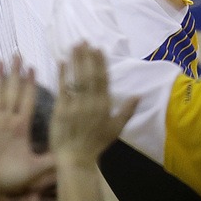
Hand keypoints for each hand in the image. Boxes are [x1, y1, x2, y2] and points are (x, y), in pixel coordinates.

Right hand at [0, 59, 54, 198]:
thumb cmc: (11, 180)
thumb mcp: (35, 169)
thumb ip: (51, 161)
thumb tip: (71, 154)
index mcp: (21, 128)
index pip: (27, 101)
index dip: (30, 85)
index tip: (33, 68)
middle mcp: (7, 120)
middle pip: (12, 91)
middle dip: (15, 74)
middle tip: (17, 54)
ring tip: (0, 59)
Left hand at [51, 44, 137, 166]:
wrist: (76, 158)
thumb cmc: (96, 144)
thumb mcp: (116, 129)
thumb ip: (127, 111)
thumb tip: (139, 95)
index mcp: (104, 106)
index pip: (103, 79)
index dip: (100, 63)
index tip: (98, 48)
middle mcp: (91, 103)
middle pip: (90, 75)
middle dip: (87, 57)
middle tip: (84, 41)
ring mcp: (75, 106)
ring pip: (76, 78)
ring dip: (76, 60)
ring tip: (74, 46)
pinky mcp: (61, 110)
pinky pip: (62, 88)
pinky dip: (62, 74)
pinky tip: (61, 61)